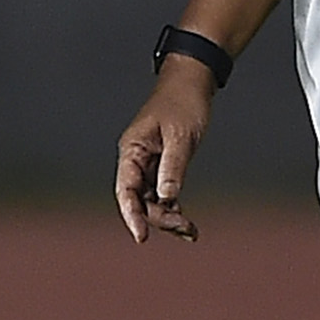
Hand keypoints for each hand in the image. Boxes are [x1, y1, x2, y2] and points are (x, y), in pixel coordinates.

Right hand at [115, 63, 215, 244]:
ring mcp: (149, 164)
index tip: (142, 237)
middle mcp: (136, 159)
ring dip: (168, 217)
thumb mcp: (181, 136)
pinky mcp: (162, 165)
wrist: (193, 82)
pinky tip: (186, 221)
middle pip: (140, 200)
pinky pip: (163, 193)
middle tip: (186, 228)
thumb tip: (166, 198)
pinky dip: (173, 208)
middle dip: (160, 217)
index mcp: (132, 150)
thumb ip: (173, 168)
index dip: (132, 215)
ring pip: (152, 200)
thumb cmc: (183, 102)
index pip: (126, 189)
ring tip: (190, 230)